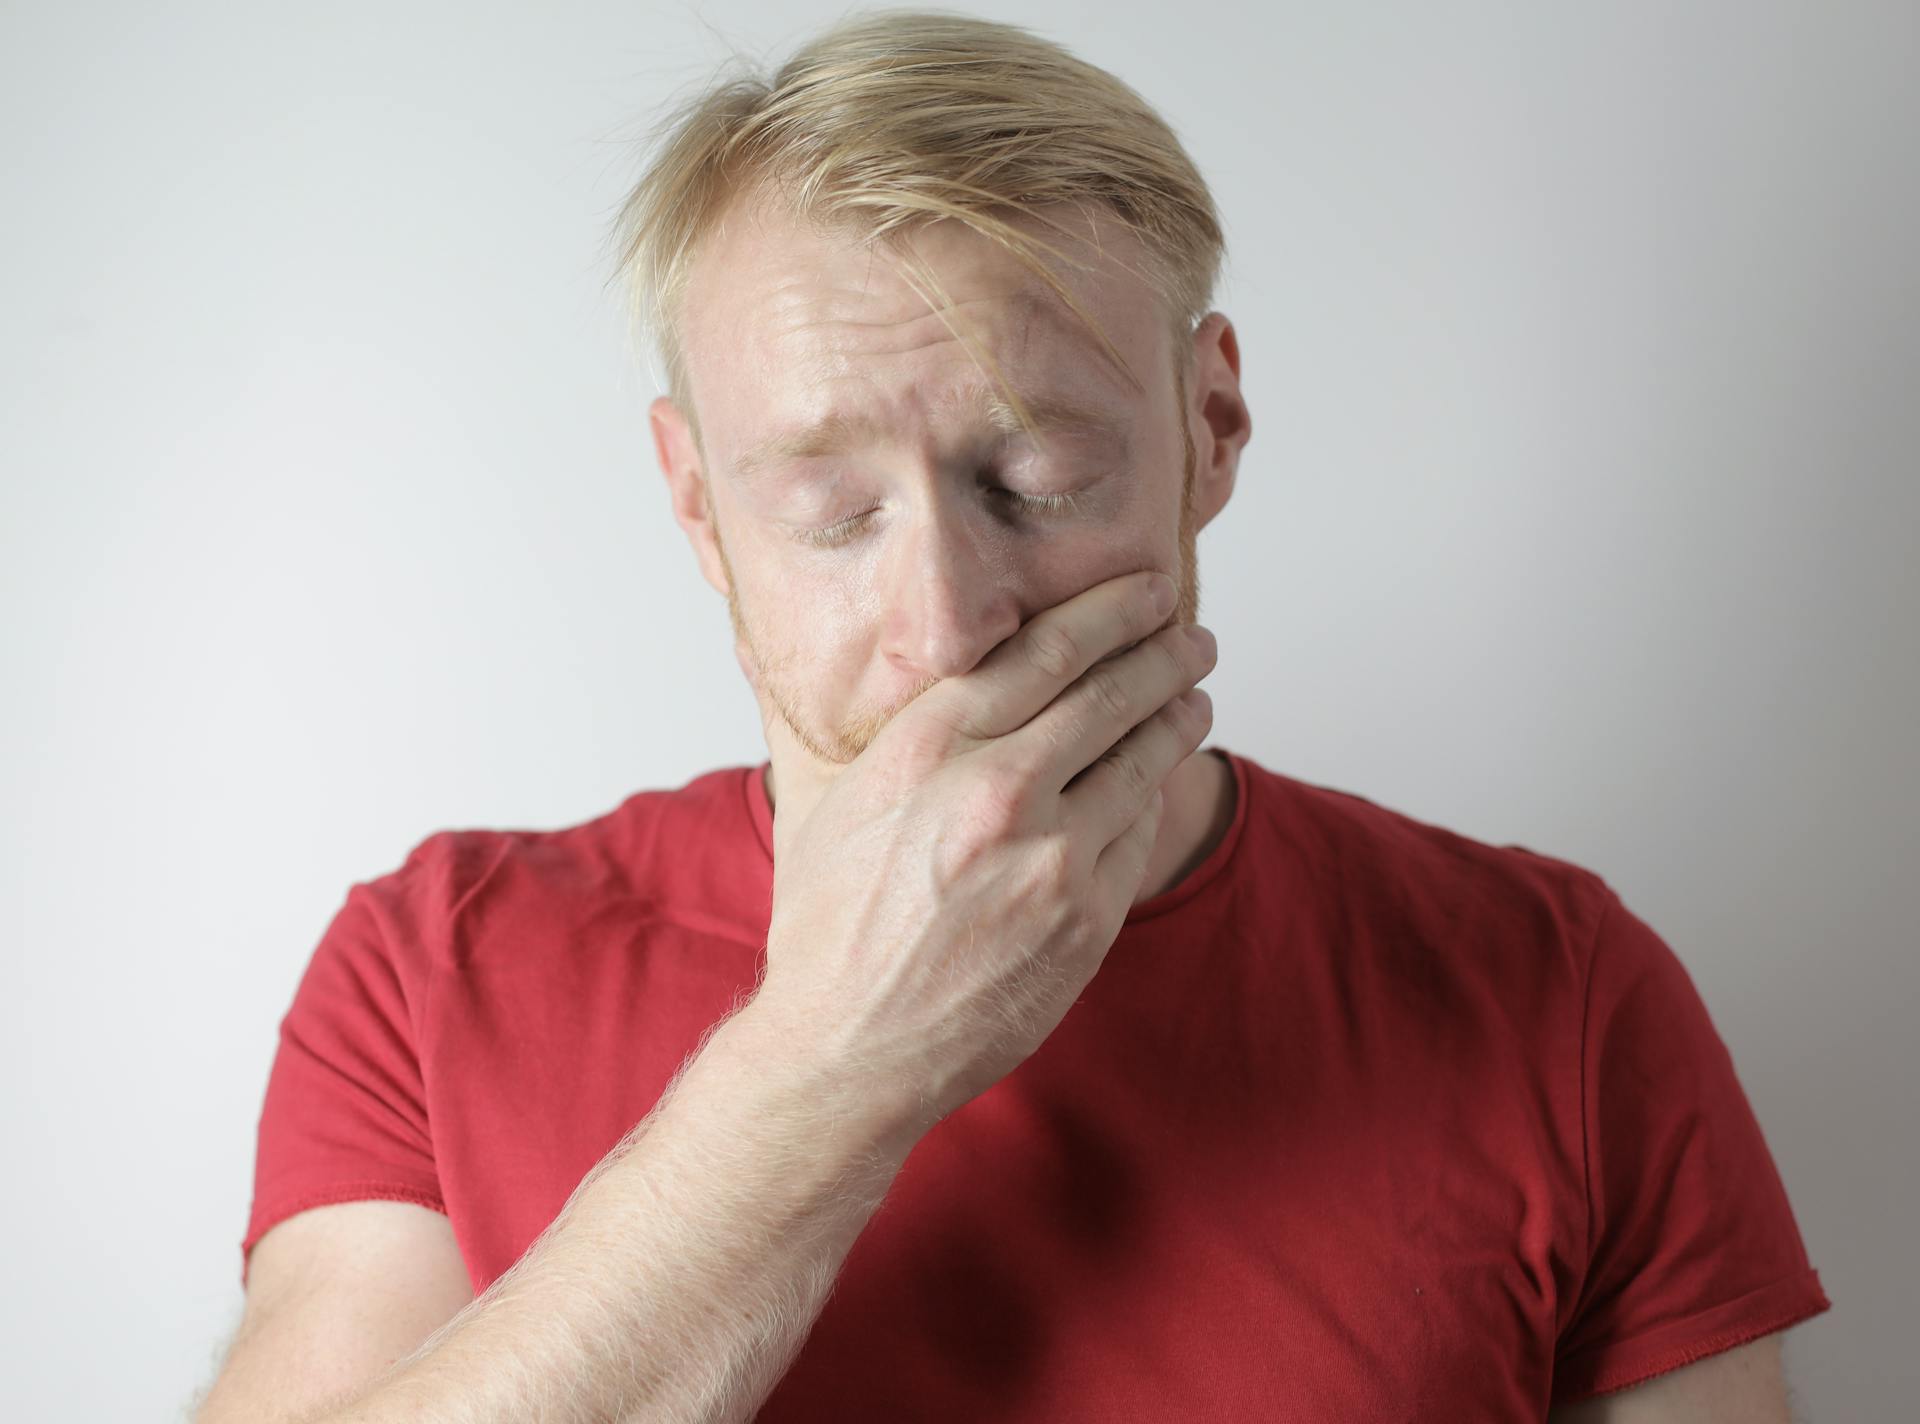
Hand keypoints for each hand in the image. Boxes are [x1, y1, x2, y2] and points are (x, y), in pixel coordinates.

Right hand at [750, 568, 1216, 1138]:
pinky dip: (1154, 791)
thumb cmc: (830, 928)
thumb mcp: (836, 803)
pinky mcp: (1086, 917)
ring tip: (1194, 693)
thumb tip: (950, 679)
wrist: (848, 1050)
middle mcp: (994, 789)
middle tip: (1191, 633)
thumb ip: (902, 737)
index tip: (1147, 590)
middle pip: (1109, 692)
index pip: (1044, 651)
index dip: (1111, 611)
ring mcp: (1049, 856)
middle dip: (1163, 652)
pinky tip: (1160, 774)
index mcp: (925, 747)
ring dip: (1177, 715)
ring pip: (1140, 758)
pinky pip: (1137, 833)